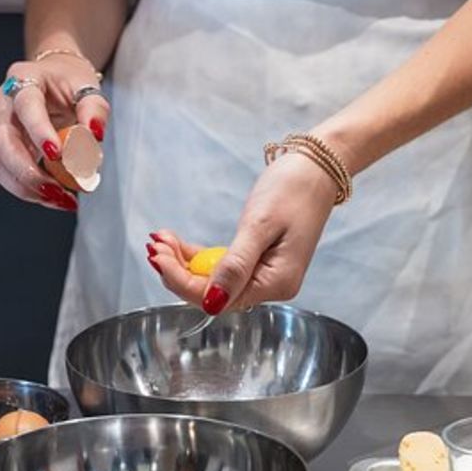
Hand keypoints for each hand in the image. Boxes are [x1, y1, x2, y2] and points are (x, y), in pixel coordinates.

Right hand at [0, 52, 109, 211]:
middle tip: (56, 189)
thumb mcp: (88, 87)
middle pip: (2, 140)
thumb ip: (94, 109)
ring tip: (59, 198)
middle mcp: (4, 102)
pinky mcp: (1, 148)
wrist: (55, 79)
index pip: (26, 105)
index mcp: (25, 78)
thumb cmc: (69, 82)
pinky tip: (52, 196)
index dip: (39, 130)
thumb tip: (94, 134)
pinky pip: (6, 173)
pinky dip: (28, 190)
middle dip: (28, 170)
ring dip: (26, 187)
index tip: (57, 153)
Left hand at [148, 151, 337, 313]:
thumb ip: (234, 266)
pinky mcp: (258, 261)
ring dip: (184, 261)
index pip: (217, 299)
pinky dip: (198, 255)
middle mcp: (271, 286)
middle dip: (179, 270)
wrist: (316, 168)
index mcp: (275, 283)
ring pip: (212, 280)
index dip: (182, 281)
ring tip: (162, 238)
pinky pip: (221, 267)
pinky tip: (177, 242)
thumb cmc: (293, 190)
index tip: (157, 257)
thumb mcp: (259, 226)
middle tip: (155, 244)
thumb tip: (211, 302)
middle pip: (212, 293)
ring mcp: (265, 274)